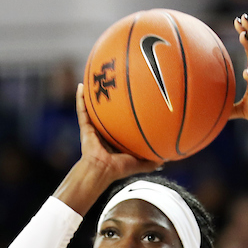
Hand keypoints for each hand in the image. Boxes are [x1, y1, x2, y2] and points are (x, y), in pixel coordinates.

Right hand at [54, 84, 158, 214]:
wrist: (101, 171)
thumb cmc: (119, 169)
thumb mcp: (140, 163)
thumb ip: (152, 161)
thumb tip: (167, 159)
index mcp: (116, 138)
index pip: (121, 121)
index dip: (125, 111)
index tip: (133, 97)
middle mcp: (104, 131)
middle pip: (108, 110)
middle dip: (110, 97)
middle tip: (115, 82)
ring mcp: (94, 128)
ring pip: (93, 107)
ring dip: (93, 94)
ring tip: (95, 77)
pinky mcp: (85, 128)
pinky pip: (82, 110)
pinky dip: (80, 99)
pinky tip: (81, 86)